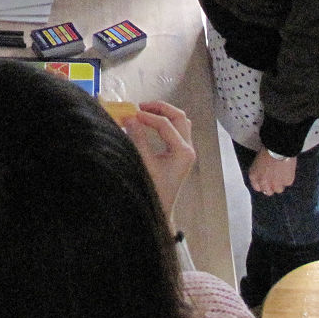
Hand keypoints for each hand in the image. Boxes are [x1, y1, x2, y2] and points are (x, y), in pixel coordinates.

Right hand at [124, 100, 195, 220]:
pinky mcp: (180, 154)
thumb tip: (130, 118)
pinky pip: (177, 130)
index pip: (165, 125)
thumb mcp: (144, 164)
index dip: (147, 116)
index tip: (131, 114)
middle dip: (160, 109)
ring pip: (180, 122)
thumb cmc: (153, 191)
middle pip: (179, 117)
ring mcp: (186, 151)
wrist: (160, 211)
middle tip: (141, 107)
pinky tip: (149, 124)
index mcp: (183, 152)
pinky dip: (164, 123)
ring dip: (164, 114)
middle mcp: (188, 149)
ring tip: (145, 112)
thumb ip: (138, 139)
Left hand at [247, 148, 297, 195]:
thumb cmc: (267, 148)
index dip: (262, 185)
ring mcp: (275, 183)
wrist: (278, 148)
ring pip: (278, 189)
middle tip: (275, 180)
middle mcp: (263, 181)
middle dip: (271, 187)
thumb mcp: (258, 160)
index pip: (256, 187)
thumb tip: (266, 171)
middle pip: (267, 191)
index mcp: (253, 175)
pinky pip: (287, 183)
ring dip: (280, 184)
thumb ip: (260, 169)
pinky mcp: (286, 182)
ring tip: (282, 175)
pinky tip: (288, 170)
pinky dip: (288, 178)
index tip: (265, 183)